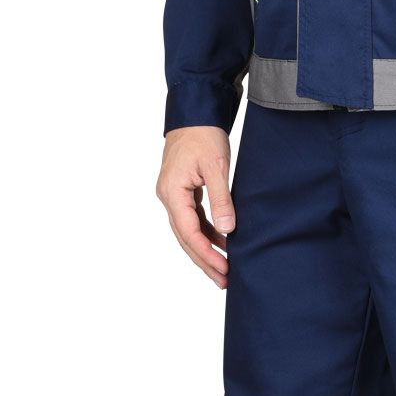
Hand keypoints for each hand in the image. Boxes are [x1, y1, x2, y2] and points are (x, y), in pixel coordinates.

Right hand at [156, 126, 234, 287]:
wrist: (195, 114)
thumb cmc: (204, 135)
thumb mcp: (216, 167)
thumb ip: (221, 200)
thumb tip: (227, 231)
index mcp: (172, 193)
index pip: (189, 233)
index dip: (206, 254)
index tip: (224, 268)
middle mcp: (168, 197)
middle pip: (185, 238)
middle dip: (204, 261)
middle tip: (224, 281)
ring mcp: (174, 196)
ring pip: (188, 231)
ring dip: (205, 250)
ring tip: (224, 270)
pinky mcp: (182, 192)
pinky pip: (193, 219)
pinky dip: (207, 233)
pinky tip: (222, 243)